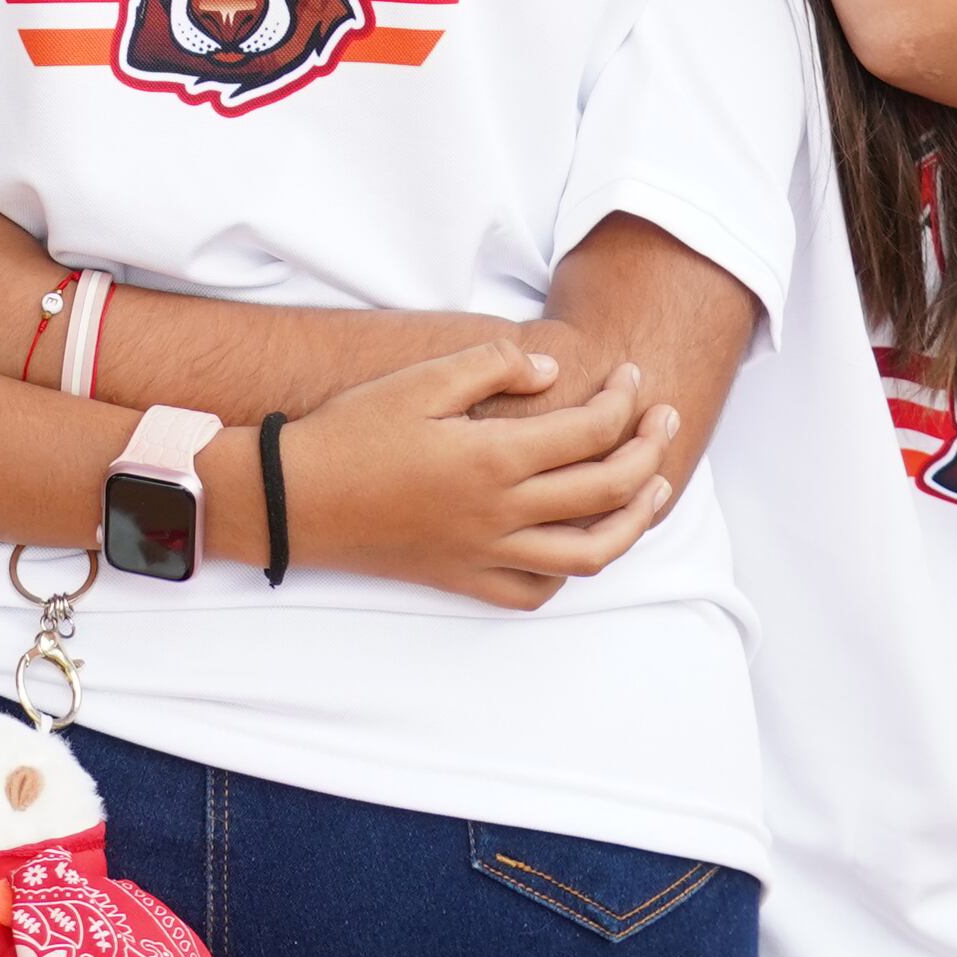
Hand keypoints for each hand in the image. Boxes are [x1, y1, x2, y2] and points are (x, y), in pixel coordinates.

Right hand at [281, 344, 682, 609]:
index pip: (590, 432)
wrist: (294, 498)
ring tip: (653, 491)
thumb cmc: (352, 431)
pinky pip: (535, 590)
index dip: (623, 402)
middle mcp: (501, 513)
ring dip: (634, 522)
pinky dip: (569, 571)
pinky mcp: (464, 579)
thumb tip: (551, 369)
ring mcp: (486, 553)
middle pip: (606, 490)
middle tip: (662, 421)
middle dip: (648, 451)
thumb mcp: (420, 379)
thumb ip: (492, 366)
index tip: (631, 379)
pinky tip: (579, 542)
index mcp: (494, 457)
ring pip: (590, 554)